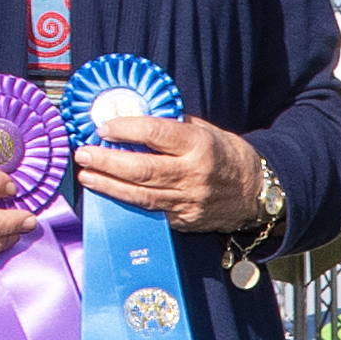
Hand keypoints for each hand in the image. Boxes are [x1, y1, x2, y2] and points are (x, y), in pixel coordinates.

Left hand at [74, 116, 265, 231]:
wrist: (256, 192)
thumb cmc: (228, 156)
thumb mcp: (207, 131)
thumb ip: (172, 126)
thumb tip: (135, 119)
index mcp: (199, 145)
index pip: (155, 133)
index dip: (125, 129)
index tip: (104, 128)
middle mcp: (193, 174)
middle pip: (141, 169)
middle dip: (106, 161)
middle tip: (83, 153)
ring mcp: (187, 201)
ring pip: (140, 195)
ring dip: (108, 185)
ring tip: (86, 175)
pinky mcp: (183, 220)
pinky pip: (150, 211)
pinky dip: (126, 203)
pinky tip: (108, 194)